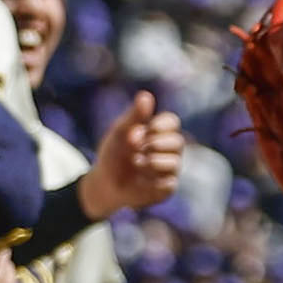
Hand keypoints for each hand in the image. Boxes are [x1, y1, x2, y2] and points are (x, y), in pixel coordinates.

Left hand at [83, 90, 184, 217]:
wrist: (104, 183)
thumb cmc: (113, 154)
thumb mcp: (120, 133)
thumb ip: (134, 116)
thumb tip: (145, 95)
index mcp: (158, 133)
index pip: (172, 122)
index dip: (163, 124)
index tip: (150, 127)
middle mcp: (169, 150)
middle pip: (177, 141)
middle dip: (156, 144)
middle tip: (136, 147)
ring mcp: (170, 169)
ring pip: (175, 162)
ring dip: (152, 162)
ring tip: (136, 163)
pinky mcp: (167, 187)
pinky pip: (168, 183)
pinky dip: (152, 181)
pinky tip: (140, 180)